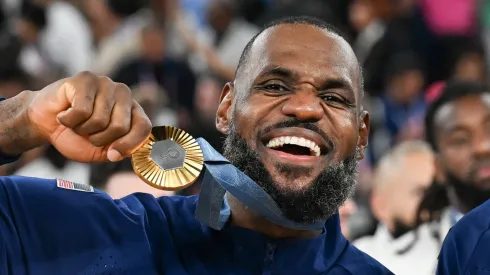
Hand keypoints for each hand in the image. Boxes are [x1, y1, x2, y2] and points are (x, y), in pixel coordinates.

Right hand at [26, 72, 151, 161]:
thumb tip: (120, 153)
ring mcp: (106, 83)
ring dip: (82, 129)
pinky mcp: (86, 79)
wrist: (44, 123)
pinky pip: (81, 111)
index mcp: (132, 111)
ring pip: (99, 120)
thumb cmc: (75, 136)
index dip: (129, 144)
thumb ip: (116, 151)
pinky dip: (68, 120)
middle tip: (87, 134)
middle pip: (120, 127)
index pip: (143, 127)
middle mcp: (123, 94)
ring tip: (76, 122)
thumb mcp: (99, 151)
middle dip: (99, 139)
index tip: (111, 155)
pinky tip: (64, 113)